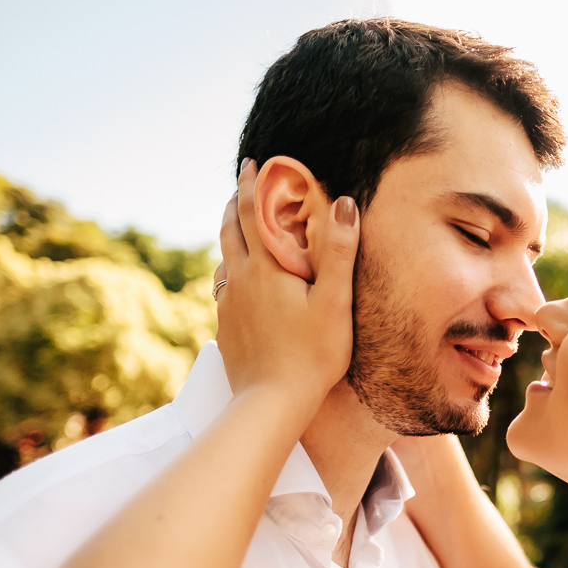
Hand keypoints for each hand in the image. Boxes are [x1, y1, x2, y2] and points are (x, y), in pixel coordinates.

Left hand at [214, 160, 358, 422]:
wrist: (270, 404)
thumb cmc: (312, 355)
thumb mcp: (335, 301)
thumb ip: (340, 251)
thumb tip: (343, 202)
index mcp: (265, 268)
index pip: (253, 212)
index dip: (253, 184)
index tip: (252, 163)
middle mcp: (239, 280)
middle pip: (230, 230)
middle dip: (236, 204)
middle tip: (242, 187)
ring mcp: (229, 305)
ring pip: (224, 258)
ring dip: (231, 236)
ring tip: (240, 229)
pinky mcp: (227, 328)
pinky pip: (224, 287)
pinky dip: (231, 270)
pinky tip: (239, 281)